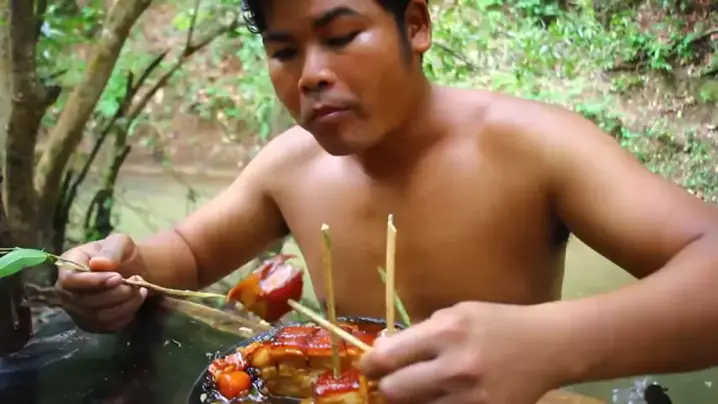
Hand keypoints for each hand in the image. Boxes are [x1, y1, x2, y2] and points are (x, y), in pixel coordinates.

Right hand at [55, 233, 148, 332]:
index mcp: (68, 266)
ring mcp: (77, 310)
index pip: (70, 280)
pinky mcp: (91, 324)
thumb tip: (99, 264)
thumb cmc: (120, 253)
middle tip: (138, 282)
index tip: (118, 278)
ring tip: (141, 290)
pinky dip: (126, 315)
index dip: (93, 282)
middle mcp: (66, 291)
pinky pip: (108, 326)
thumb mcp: (119, 243)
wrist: (130, 269)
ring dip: (126, 305)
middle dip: (117, 294)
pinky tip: (135, 302)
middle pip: (86, 301)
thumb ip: (111, 251)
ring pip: (99, 316)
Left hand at [359, 302, 566, 403]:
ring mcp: (471, 399)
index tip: (368, 367)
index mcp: (446, 332)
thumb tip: (380, 351)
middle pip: (394, 392)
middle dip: (388, 387)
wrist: (547, 346)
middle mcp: (455, 367)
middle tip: (392, 381)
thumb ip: (418, 332)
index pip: (387, 358)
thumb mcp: (456, 314)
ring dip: (412, 401)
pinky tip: (442, 397)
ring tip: (422, 388)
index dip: (369, 365)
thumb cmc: (496, 324)